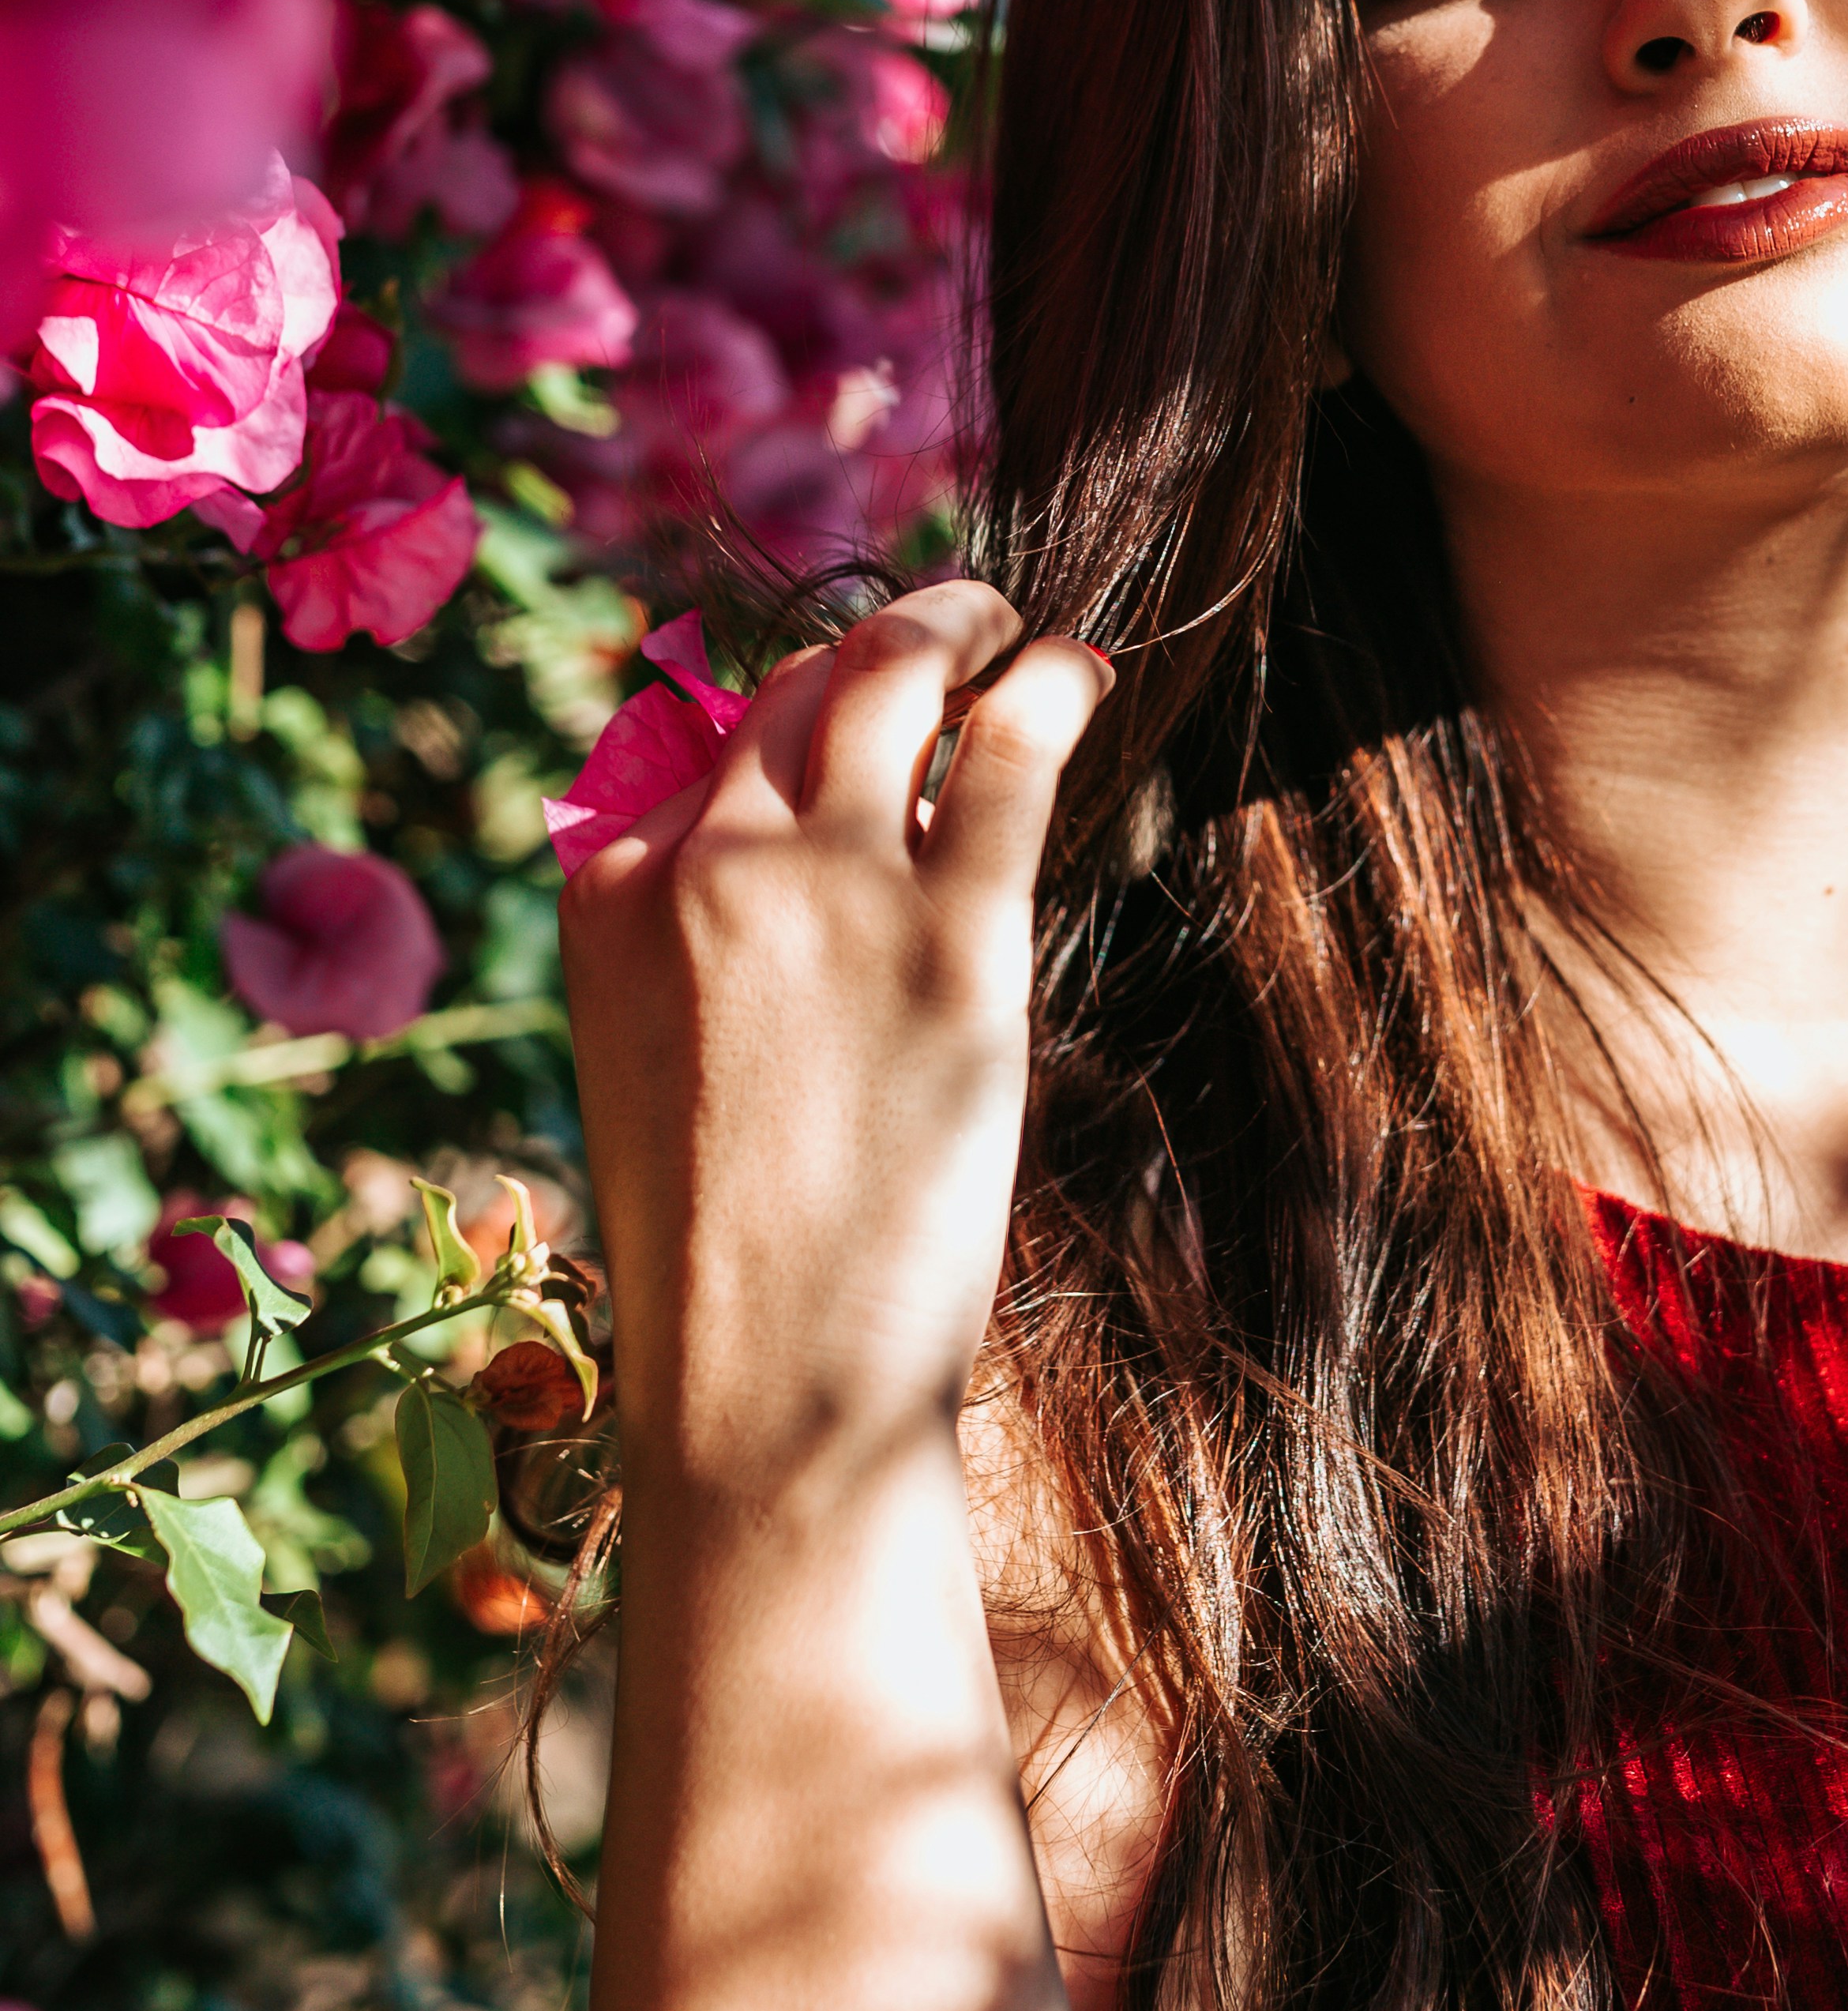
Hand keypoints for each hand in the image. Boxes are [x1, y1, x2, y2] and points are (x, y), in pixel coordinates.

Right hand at [561, 582, 1109, 1503]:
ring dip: (956, 621)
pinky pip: (1008, 747)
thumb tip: (794, 840)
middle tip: (948, 622)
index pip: (704, 742)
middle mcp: (705, 858)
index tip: (852, 703)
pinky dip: (1049, 683)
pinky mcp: (952, 928)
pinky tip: (1077, 673)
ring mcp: (826, 882)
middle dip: (876, 639)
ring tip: (1007, 622)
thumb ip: (698, 940)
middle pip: (797, 687)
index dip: (789, 715)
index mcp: (608, 892)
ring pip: (893, 674)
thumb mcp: (659, 1061)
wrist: (767, 1389)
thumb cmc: (727, 1255)